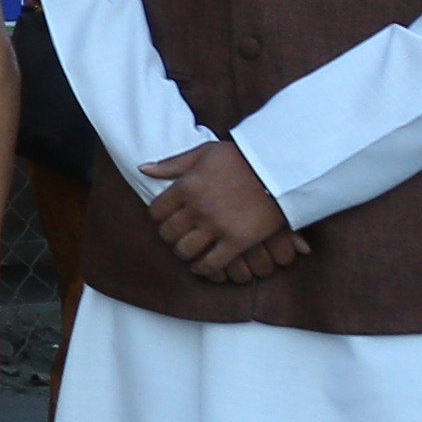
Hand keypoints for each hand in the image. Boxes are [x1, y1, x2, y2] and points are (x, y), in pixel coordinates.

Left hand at [136, 134, 302, 283]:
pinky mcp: (237, 240)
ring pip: (186, 250)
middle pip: (169, 233)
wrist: (277, 169)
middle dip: (170, 237)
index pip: (157, 211)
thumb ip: (173, 164)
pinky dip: (204, 268)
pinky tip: (203, 266)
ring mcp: (216, 225)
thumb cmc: (241, 158)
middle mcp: (197, 207)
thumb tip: (143, 168)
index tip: (166, 220)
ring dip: (185, 253)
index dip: (159, 218)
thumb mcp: (204, 153)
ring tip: (189, 251)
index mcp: (186, 186)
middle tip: (177, 238)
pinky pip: (212, 263)